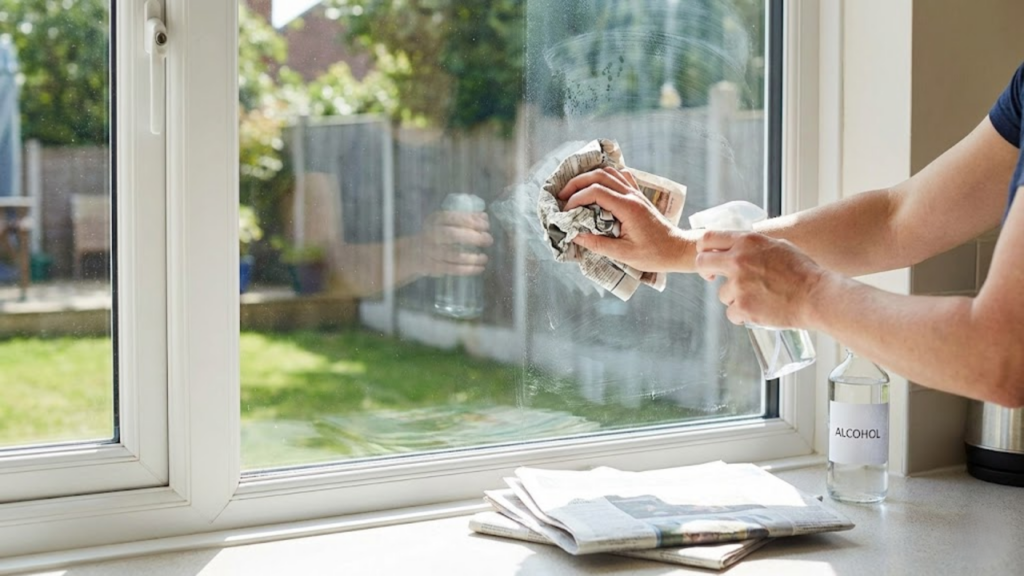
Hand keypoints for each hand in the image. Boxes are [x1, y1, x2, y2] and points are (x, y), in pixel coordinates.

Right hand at [420, 210, 492, 275]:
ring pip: (453, 255)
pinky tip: (480, 268)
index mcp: (435, 220)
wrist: (415, 252)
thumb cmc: (437, 234)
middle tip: (488, 240)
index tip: (486, 226)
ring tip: (485, 258)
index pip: (452, 218)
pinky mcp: (433, 267)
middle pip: (452, 235)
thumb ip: (465, 218)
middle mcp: (431, 235)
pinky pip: (452, 269)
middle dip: (473, 238)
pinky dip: (468, 270)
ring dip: (472, 257)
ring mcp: (431, 252)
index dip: (470, 221)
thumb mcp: (447, 222)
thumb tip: (484, 217)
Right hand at [560, 167, 684, 272]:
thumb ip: (598, 244)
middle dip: (577, 182)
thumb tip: (575, 236)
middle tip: (562, 196)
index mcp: (628, 207)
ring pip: (609, 172)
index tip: (565, 212)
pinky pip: (620, 177)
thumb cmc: (654, 254)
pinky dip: (605, 177)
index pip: (596, 192)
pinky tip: (597, 186)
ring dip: (589, 177)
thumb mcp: (624, 254)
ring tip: (575, 190)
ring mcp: (636, 193)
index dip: (576, 199)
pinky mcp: (638, 196)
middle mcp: (631, 195)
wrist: (677, 249)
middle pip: (600, 175)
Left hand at [695, 231, 828, 327]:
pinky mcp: (743, 307)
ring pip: (722, 294)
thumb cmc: (802, 272)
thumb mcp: (777, 246)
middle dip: (706, 272)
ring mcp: (739, 285)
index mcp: (747, 242)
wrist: (817, 296)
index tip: (710, 259)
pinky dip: (743, 315)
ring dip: (735, 298)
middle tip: (715, 279)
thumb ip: (753, 246)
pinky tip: (760, 311)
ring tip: (760, 298)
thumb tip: (735, 247)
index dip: (704, 250)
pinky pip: (732, 313)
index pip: (708, 238)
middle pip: (702, 263)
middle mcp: (738, 260)